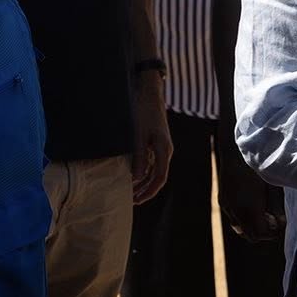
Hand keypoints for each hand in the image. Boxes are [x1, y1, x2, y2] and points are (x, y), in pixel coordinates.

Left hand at [132, 74, 173, 203]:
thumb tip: (136, 177)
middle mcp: (165, 151)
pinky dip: (143, 172)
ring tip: (130, 193)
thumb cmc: (143, 112)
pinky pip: (151, 163)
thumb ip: (138, 156)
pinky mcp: (156, 144)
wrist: (150, 94)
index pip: (160, 178)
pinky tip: (133, 178)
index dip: (149, 191)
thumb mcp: (138, 134)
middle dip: (146, 191)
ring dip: (143, 183)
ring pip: (155, 172)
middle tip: (131, 201)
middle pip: (158, 177)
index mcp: (164, 149)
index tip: (138, 200)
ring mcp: (161, 148)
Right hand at [218, 142, 282, 241]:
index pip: (260, 234)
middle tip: (274, 223)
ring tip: (264, 215)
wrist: (235, 149)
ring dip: (252, 226)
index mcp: (249, 209)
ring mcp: (226, 206)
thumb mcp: (272, 185)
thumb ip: (276, 206)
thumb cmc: (258, 165)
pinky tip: (253, 206)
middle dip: (263, 232)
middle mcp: (235, 211)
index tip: (281, 226)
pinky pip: (233, 217)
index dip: (272, 233)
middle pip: (249, 235)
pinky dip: (244, 218)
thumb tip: (281, 222)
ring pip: (239, 228)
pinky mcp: (222, 199)